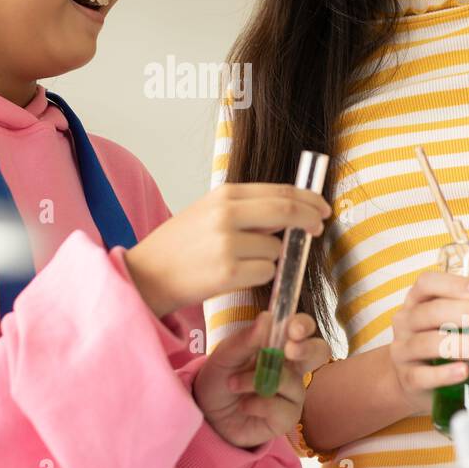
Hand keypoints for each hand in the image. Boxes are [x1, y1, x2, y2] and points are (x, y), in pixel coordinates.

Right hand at [123, 183, 330, 316]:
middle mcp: (226, 214)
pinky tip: (234, 276)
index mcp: (223, 194)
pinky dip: (258, 276)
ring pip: (276, 249)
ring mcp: (227, 244)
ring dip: (270, 258)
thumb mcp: (208, 212)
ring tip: (239, 262)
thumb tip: (291, 212)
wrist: (146, 274)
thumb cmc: (179, 246)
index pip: (280, 191)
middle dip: (309, 219)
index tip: (322, 208)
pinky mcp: (228, 273)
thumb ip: (246, 209)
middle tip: (318, 228)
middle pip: (286, 211)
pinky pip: (265, 272)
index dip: (308, 199)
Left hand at [193, 311, 331, 448]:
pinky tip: (244, 405)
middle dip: (308, 348)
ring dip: (257, 381)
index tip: (293, 329)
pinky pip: (283, 409)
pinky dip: (258, 405)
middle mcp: (291, 367)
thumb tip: (267, 317)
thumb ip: (245, 339)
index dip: (303, 325)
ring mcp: (291, 393)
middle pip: (319, 351)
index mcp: (277, 345)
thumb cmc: (219, 379)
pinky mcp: (287, 418)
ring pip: (293, 382)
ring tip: (233, 384)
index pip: (302, 328)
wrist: (206, 415)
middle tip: (289, 350)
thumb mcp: (224, 356)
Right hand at [389, 272, 468, 413]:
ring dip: (462, 344)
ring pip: (427, 343)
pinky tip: (465, 371)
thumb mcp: (454, 325)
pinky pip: (422, 375)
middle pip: (431, 311)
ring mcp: (403, 351)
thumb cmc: (440, 345)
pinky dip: (444, 374)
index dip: (454, 285)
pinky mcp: (407, 379)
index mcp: (417, 302)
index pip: (427, 283)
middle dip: (467, 313)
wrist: (411, 382)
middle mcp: (405, 322)